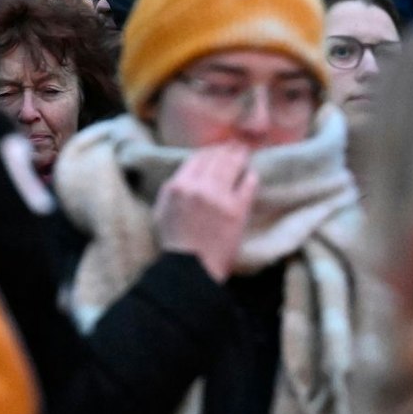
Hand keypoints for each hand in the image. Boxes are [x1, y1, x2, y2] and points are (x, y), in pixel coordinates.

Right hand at [153, 143, 256, 282]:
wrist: (192, 269)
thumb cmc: (174, 243)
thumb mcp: (161, 211)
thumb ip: (172, 188)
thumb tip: (187, 171)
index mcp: (178, 186)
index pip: (197, 157)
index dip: (209, 151)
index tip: (217, 150)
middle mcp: (199, 187)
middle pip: (217, 157)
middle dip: (228, 148)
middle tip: (236, 144)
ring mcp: (220, 197)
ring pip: (233, 165)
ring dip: (240, 156)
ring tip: (245, 151)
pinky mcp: (238, 210)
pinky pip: (248, 184)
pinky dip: (250, 176)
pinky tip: (251, 174)